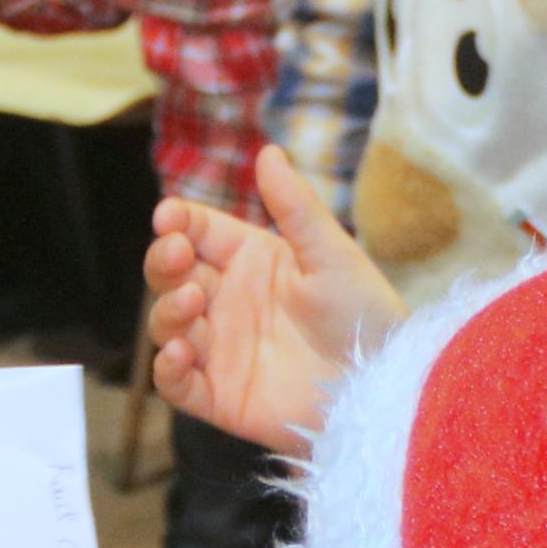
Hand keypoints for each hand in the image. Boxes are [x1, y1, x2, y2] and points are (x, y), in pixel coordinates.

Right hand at [143, 145, 406, 454]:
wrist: (383, 387)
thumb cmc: (366, 316)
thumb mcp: (332, 255)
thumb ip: (295, 207)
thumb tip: (268, 150)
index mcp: (252, 261)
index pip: (198, 232)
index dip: (176, 221)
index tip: (168, 216)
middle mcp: (228, 302)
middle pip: (171, 274)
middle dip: (163, 261)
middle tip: (176, 253)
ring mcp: (220, 350)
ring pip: (167, 323)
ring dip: (167, 308)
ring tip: (194, 300)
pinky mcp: (219, 397)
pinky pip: (175, 384)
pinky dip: (166, 369)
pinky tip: (180, 353)